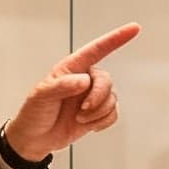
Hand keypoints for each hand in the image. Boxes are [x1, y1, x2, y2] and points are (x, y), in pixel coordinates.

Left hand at [1, 23, 140, 162]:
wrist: (35, 139)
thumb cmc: (34, 113)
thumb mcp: (41, 96)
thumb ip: (61, 86)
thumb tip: (84, 80)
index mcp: (71, 69)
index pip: (96, 50)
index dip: (116, 39)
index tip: (134, 29)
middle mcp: (85, 80)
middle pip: (106, 81)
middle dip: (97, 97)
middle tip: (82, 110)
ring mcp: (92, 97)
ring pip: (111, 99)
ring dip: (97, 113)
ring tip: (79, 118)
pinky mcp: (97, 113)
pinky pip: (113, 114)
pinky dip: (102, 122)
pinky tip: (88, 124)